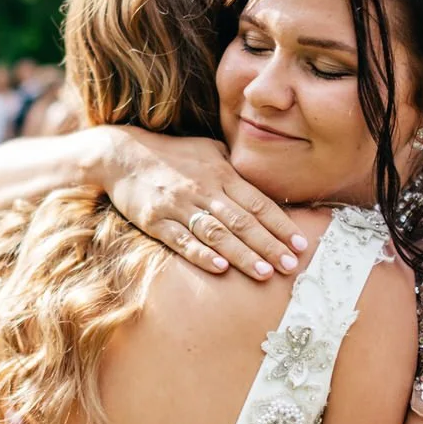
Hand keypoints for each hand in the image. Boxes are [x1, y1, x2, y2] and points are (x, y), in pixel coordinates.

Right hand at [99, 127, 305, 279]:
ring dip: (243, 254)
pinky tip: (220, 268)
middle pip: (243, 221)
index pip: (258, 202)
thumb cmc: (171, 154)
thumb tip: (263, 183)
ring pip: (217, 233)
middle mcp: (204, 189)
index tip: (301, 244)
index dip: (281, 224)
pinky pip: (182, 240)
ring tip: (264, 273)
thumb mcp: (208, 149)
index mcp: (221, 173)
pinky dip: (202, 254)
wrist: (121, 154)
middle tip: (291, 266)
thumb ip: (235, 168)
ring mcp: (179, 206)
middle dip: (269, 245)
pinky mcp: (156, 221)